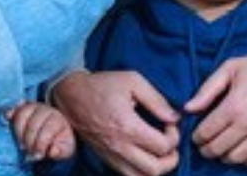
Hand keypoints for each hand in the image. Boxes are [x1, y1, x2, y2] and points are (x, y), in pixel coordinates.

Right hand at [8, 102, 75, 160]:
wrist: (58, 129)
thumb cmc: (61, 141)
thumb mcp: (66, 148)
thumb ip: (61, 150)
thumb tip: (52, 151)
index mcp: (58, 120)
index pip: (47, 129)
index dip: (40, 143)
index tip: (38, 155)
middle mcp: (46, 110)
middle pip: (33, 123)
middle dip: (29, 140)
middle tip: (29, 151)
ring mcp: (34, 107)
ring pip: (22, 114)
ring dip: (18, 131)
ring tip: (21, 143)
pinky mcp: (24, 107)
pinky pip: (15, 107)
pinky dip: (11, 111)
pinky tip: (8, 116)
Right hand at [52, 71, 179, 175]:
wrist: (72, 94)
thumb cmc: (103, 85)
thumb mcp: (133, 80)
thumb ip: (156, 100)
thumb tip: (174, 118)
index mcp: (128, 126)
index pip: (163, 146)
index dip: (174, 136)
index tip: (169, 123)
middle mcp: (119, 146)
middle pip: (155, 170)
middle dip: (171, 158)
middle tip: (169, 141)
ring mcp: (111, 155)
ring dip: (157, 168)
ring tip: (159, 152)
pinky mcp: (105, 158)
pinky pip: (128, 175)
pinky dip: (141, 171)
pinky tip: (144, 154)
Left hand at [185, 53, 246, 164]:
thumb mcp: (229, 68)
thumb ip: (207, 90)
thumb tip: (188, 108)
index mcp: (234, 106)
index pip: (207, 132)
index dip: (197, 137)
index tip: (196, 136)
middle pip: (220, 148)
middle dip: (207, 150)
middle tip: (205, 146)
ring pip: (238, 158)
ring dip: (226, 157)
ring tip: (221, 150)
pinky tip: (242, 152)